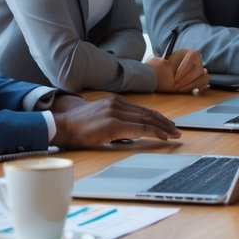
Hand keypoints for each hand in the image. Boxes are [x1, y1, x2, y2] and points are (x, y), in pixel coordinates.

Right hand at [50, 95, 180, 147]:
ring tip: (174, 134)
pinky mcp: (113, 124)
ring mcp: (115, 112)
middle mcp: (117, 104)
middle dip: (164, 122)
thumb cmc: (77, 127)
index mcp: (114, 101)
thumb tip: (127, 129)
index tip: (167, 124)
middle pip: (148, 112)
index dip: (157, 117)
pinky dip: (155, 132)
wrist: (61, 126)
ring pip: (147, 119)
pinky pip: (140, 128)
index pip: (142, 109)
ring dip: (164, 127)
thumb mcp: (99, 118)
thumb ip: (114, 119)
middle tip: (176, 130)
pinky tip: (163, 137)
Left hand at [146, 49, 208, 93]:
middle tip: (176, 86)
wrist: (165, 74)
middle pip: (199, 69)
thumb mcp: (164, 63)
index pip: (192, 56)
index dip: (184, 69)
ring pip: (204, 77)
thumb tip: (164, 62)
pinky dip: (200, 88)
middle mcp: (198, 60)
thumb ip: (164, 63)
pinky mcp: (202, 79)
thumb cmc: (164, 68)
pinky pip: (205, 83)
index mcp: (189, 52)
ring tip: (180, 89)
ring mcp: (202, 69)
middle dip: (187, 80)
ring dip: (192, 85)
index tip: (174, 78)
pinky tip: (191, 92)